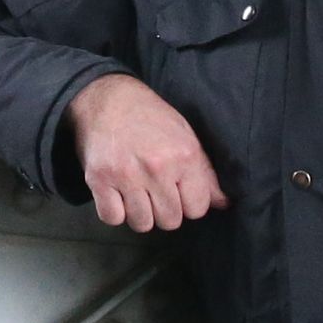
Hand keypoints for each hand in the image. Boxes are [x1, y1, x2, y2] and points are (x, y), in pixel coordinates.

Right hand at [67, 73, 223, 232]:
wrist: (107, 98)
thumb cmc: (151, 118)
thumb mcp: (186, 137)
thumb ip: (205, 173)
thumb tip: (223, 203)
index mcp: (184, 155)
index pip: (197, 209)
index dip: (188, 203)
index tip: (178, 190)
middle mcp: (157, 167)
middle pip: (170, 221)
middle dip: (165, 210)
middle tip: (156, 190)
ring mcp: (126, 175)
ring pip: (142, 224)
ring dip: (140, 214)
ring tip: (137, 192)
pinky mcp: (99, 179)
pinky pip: (113, 218)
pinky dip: (115, 212)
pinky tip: (118, 195)